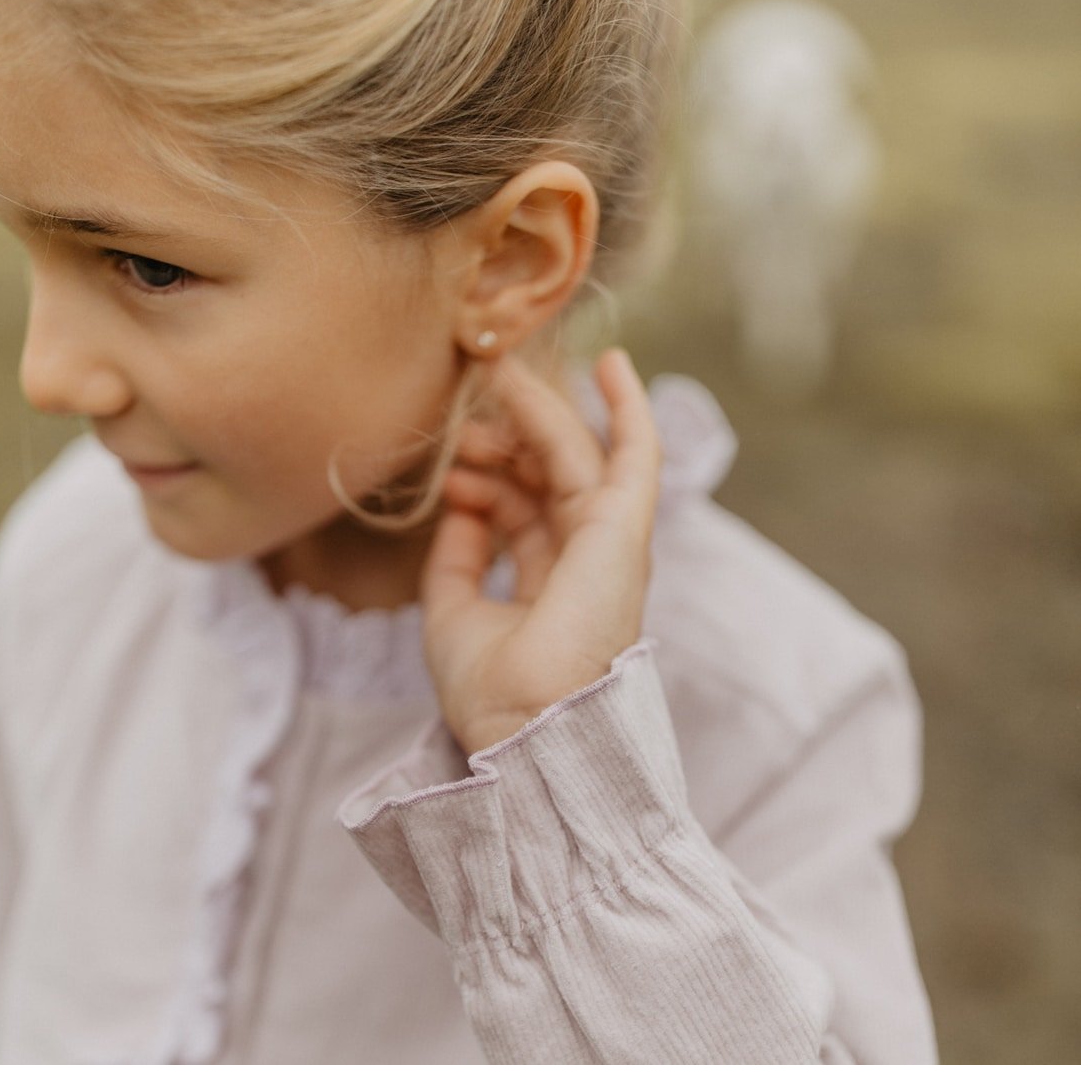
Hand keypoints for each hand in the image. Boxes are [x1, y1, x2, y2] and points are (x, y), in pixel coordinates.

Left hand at [421, 348, 661, 754]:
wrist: (522, 725)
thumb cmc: (489, 688)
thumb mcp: (453, 611)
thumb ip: (458, 557)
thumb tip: (458, 503)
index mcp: (553, 586)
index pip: (524, 511)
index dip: (486, 480)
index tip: (450, 463)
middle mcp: (587, 561)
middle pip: (546, 477)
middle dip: (506, 438)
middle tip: (469, 403)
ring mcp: (610, 543)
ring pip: (575, 456)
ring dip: (535, 414)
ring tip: (494, 376)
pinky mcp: (624, 528)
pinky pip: (636, 455)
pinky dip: (628, 408)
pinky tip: (611, 363)